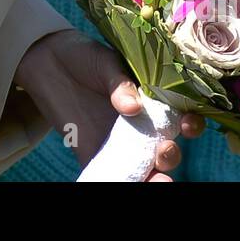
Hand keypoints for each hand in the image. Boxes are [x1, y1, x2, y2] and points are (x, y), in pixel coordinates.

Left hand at [15, 29, 204, 180]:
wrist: (48, 62)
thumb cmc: (85, 57)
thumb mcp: (105, 63)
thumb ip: (119, 83)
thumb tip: (132, 107)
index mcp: (153, 101)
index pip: (181, 117)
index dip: (190, 124)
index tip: (188, 124)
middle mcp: (141, 126)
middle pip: (165, 149)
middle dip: (170, 156)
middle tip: (164, 152)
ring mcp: (119, 143)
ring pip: (143, 168)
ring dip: (154, 177)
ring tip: (156, 180)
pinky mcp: (94, 154)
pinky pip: (110, 176)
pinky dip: (118, 183)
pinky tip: (120, 183)